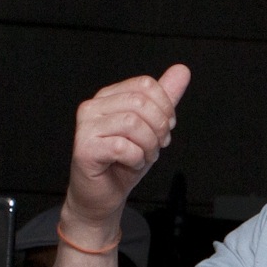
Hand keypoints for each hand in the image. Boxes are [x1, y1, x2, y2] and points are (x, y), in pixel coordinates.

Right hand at [63, 64, 190, 236]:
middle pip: (141, 103)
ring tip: (144, 156)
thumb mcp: (151, 128)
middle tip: (157, 146)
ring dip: (148, 146)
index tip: (165, 128)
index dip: (165, 107)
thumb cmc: (123, 163)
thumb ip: (164, 100)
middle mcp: (93, 107)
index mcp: (108, 97)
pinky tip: (131, 164)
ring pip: (133, 123)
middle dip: (159, 128)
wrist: (103, 196)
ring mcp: (85, 128)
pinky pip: (122, 147)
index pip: (145, 85)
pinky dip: (136, 158)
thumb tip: (182, 70)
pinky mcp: (85, 149)